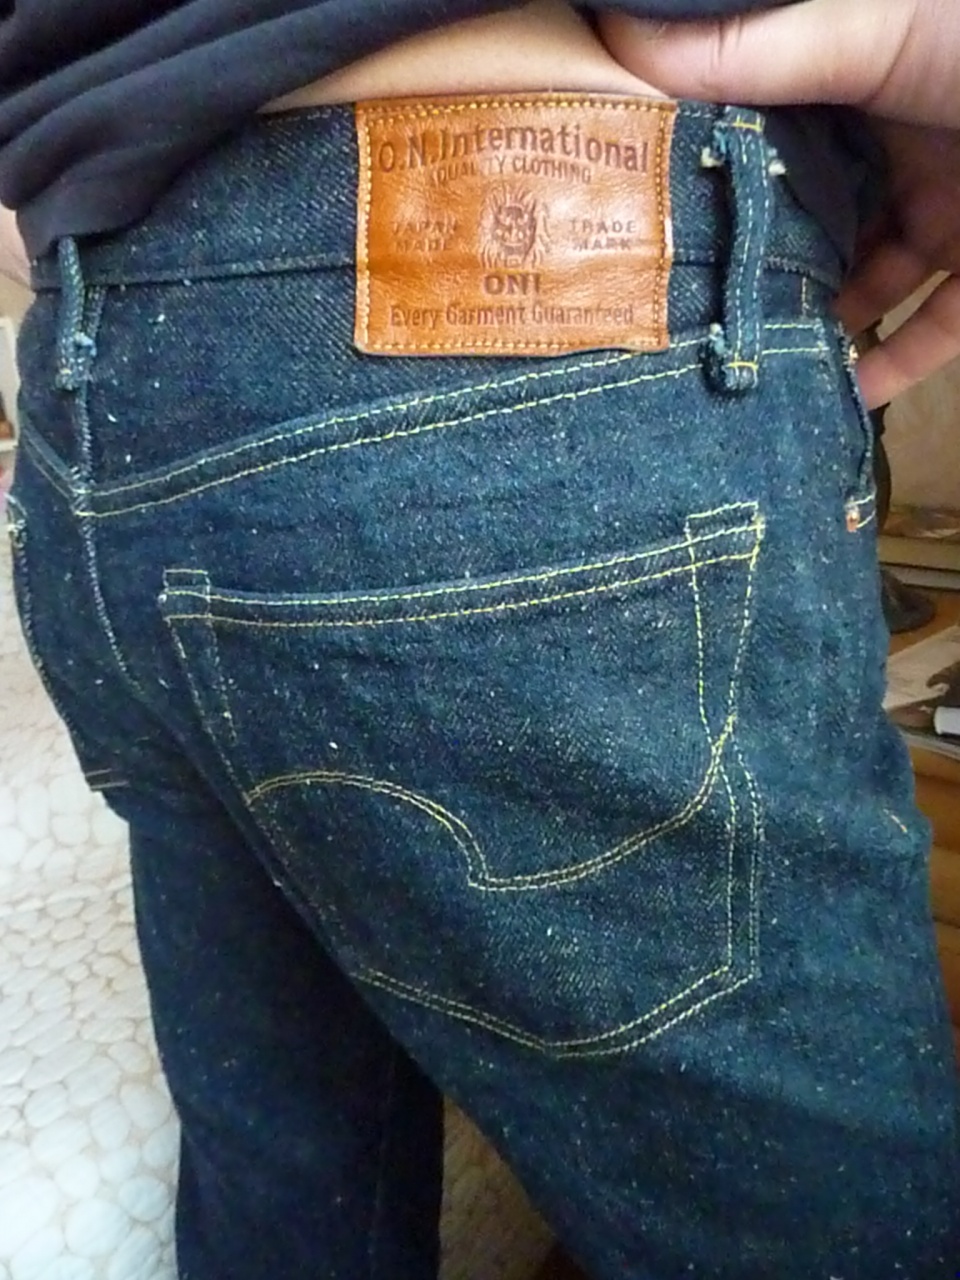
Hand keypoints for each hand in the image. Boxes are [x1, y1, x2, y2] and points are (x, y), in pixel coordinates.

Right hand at [597, 0, 959, 404]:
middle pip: (811, 211)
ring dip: (809, 318)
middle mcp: (903, 148)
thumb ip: (762, 51)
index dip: (711, 159)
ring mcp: (947, 215)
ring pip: (863, 282)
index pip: (772, 125)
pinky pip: (927, 334)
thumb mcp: (874, 30)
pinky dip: (881, 369)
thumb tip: (622, 48)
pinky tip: (825, 397)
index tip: (642, 203)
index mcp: (871, 79)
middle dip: (751, 251)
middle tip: (673, 296)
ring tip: (736, 353)